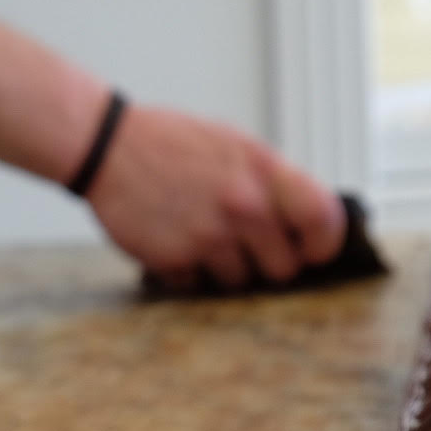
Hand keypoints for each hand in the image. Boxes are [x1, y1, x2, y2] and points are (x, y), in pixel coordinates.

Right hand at [85, 104, 344, 289]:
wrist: (106, 147)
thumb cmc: (174, 144)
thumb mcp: (235, 146)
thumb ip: (273, 183)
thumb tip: (308, 223)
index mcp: (264, 170)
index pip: (324, 220)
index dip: (323, 244)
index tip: (313, 251)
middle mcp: (243, 205)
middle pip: (284, 269)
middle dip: (269, 265)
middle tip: (248, 247)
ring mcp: (209, 235)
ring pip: (241, 283)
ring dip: (226, 269)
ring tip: (203, 236)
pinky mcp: (175, 259)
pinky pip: (198, 286)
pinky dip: (189, 272)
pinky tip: (175, 240)